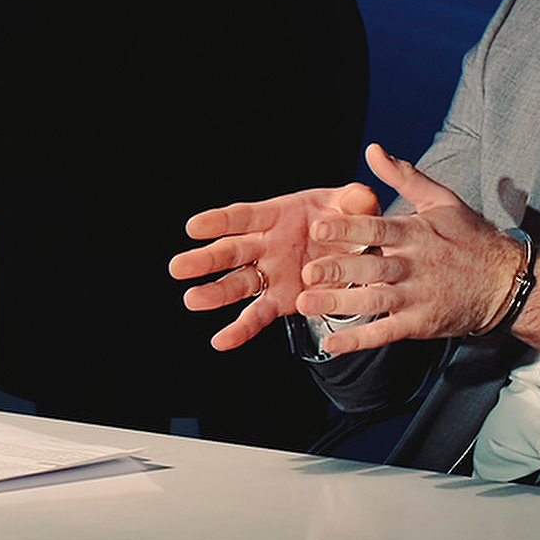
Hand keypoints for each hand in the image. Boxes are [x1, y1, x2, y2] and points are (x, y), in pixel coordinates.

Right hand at [171, 182, 382, 350]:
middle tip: (179, 267)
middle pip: (231, 251)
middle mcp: (267, 244)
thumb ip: (356, 201)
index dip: (220, 221)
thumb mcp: (355, 205)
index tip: (194, 227)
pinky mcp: (280, 299)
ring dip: (216, 293)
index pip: (244, 216)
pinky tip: (221, 341)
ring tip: (192, 300)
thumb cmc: (347, 219)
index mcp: (278, 215)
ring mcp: (271, 273)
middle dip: (206, 259)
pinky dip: (240, 329)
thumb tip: (360, 198)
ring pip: (237, 283)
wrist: (357, 250)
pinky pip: (257, 315)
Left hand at [295, 145, 537, 355]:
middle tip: (307, 271)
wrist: (505, 282)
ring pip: (373, 301)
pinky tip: (332, 344)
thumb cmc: (470, 238)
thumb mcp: (441, 200)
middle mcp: (414, 266)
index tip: (318, 228)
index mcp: (415, 234)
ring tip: (307, 304)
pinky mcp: (420, 323)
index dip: (347, 229)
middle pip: (371, 268)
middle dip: (338, 270)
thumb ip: (404, 176)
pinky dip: (358, 341)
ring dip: (339, 304)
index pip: (377, 229)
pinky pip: (385, 333)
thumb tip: (373, 150)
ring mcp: (416, 297)